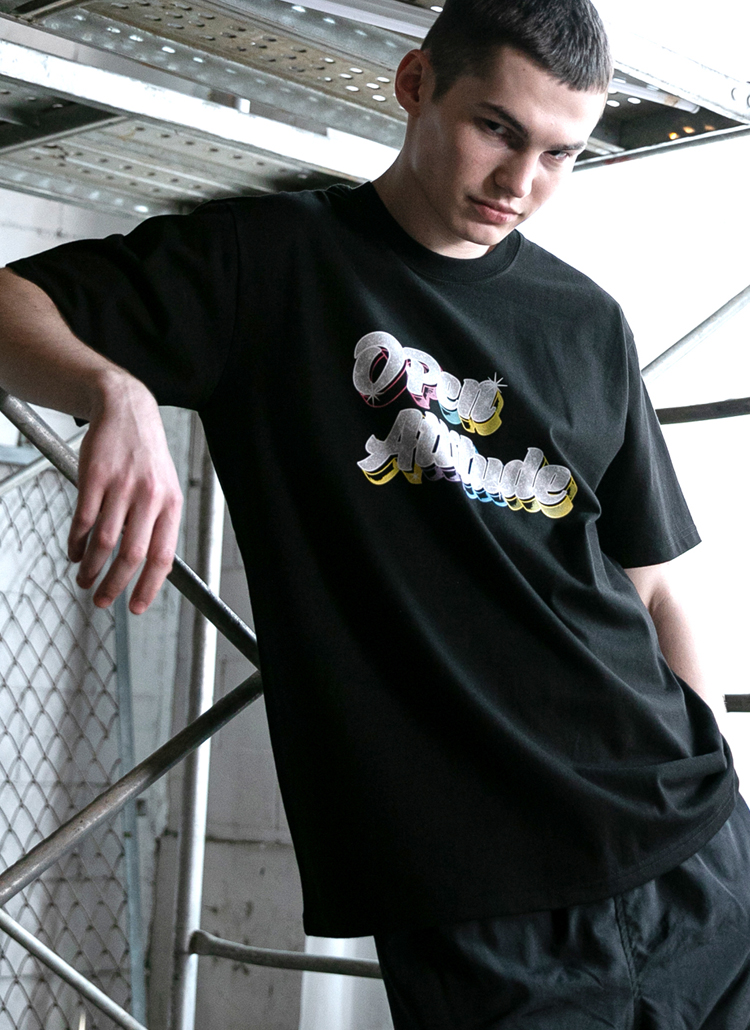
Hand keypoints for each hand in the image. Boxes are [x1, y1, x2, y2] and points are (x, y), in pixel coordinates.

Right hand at [68, 370, 182, 613]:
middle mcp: (149, 497)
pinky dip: (76, 543)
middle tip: (102, 601)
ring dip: (92, 568)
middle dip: (115, 585)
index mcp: (171, 504)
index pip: (162, 556)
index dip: (149, 586)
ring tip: (85, 579)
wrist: (127, 410)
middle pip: (131, 555)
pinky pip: (83, 519)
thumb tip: (155, 569)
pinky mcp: (94, 476)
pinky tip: (75, 553)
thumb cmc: (146, 456)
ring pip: (104, 540)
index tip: (136, 607)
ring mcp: (121, 486)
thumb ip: (159, 524)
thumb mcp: (165, 488)